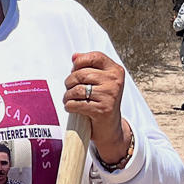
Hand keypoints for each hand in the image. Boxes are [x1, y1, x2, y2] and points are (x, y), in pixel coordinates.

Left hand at [64, 51, 129, 165]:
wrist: (110, 127)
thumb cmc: (102, 101)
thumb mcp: (100, 81)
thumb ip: (89, 67)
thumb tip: (75, 56)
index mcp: (115, 70)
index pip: (94, 57)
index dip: (79, 62)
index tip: (74, 70)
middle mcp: (115, 81)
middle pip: (81, 74)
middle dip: (69, 82)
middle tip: (69, 89)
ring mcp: (110, 95)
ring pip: (77, 89)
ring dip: (67, 95)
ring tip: (69, 99)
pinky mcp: (102, 110)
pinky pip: (77, 104)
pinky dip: (69, 106)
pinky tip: (71, 107)